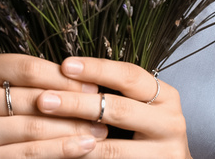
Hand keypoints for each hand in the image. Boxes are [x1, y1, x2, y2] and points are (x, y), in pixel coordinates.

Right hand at [0, 53, 107, 157]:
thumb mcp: (9, 86)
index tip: (94, 84)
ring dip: (72, 129)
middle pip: (31, 99)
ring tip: (99, 129)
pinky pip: (27, 154)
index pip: (26, 68)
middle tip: (103, 109)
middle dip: (72, 105)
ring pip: (32, 128)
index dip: (63, 77)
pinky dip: (60, 150)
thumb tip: (89, 82)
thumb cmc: (0, 112)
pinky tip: (83, 147)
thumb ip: (36, 80)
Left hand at [36, 56, 191, 157]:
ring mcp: (164, 152)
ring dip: (74, 137)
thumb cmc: (148, 132)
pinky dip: (83, 156)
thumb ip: (117, 92)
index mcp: (166, 97)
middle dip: (77, 103)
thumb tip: (69, 72)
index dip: (97, 69)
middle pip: (118, 109)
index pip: (129, 76)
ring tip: (45, 130)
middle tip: (44, 99)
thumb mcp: (142, 106)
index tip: (65, 65)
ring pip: (111, 146)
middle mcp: (170, 122)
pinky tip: (62, 153)